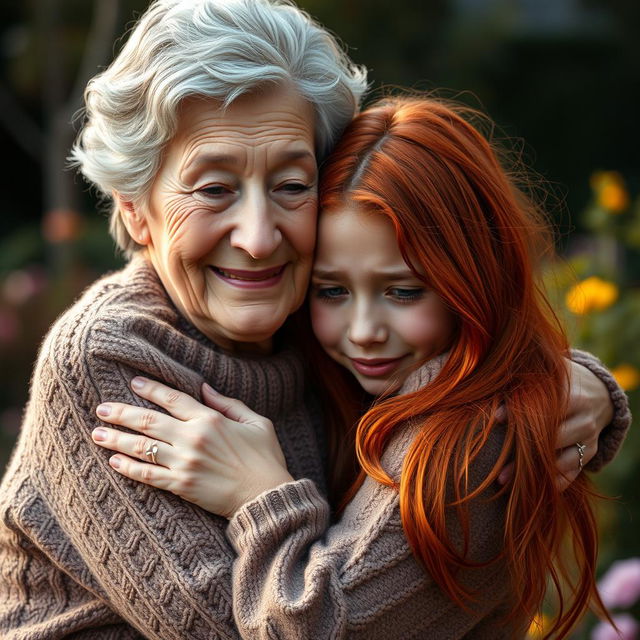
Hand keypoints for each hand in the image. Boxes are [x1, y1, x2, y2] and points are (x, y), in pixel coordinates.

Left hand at [92, 377, 292, 517]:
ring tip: (98, 433)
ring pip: (142, 447)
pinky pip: (148, 475)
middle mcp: (193, 438)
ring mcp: (185, 463)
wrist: (266, 497)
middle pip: (149, 421)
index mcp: (211, 420)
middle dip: (122, 413)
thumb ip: (229, 404)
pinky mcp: (182, 486)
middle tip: (102, 408)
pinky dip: (128, 468)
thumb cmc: (265, 458)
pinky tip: (113, 462)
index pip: (174, 399)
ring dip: (117, 439)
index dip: (152, 389)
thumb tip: (205, 388)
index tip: (134, 383)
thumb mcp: (256, 422)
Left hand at [498, 359, 614, 488]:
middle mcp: (584, 416)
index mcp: (571, 393)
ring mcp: (589, 436)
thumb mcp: (547, 374)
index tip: (495, 419)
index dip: (519, 411)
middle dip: (521, 451)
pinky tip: (530, 492)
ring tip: (503, 481)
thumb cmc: (558, 382)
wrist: (599, 392)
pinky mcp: (591, 451)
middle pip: (551, 437)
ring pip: (562, 459)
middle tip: (495, 466)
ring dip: (532, 473)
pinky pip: (573, 471)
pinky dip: (553, 482)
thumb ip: (524, 379)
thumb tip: (488, 384)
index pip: (545, 404)